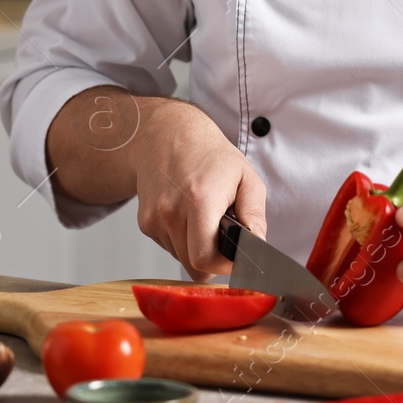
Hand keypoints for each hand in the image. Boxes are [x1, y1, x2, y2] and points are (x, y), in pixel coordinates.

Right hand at [128, 99, 266, 280]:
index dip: (225, 265)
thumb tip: (257, 247)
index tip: (237, 256)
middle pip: (193, 266)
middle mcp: (171, 212)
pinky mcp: (145, 223)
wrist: (167, 135)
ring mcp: (154, 218)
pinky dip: (182, 241)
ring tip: (205, 221)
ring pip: (181, 259)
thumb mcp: (246, 177)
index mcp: (199, 199)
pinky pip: (170, 248)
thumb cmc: (210, 156)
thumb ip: (255, 216)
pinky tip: (189, 217)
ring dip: (197, 250)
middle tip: (226, 240)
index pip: (205, 260)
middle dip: (214, 260)